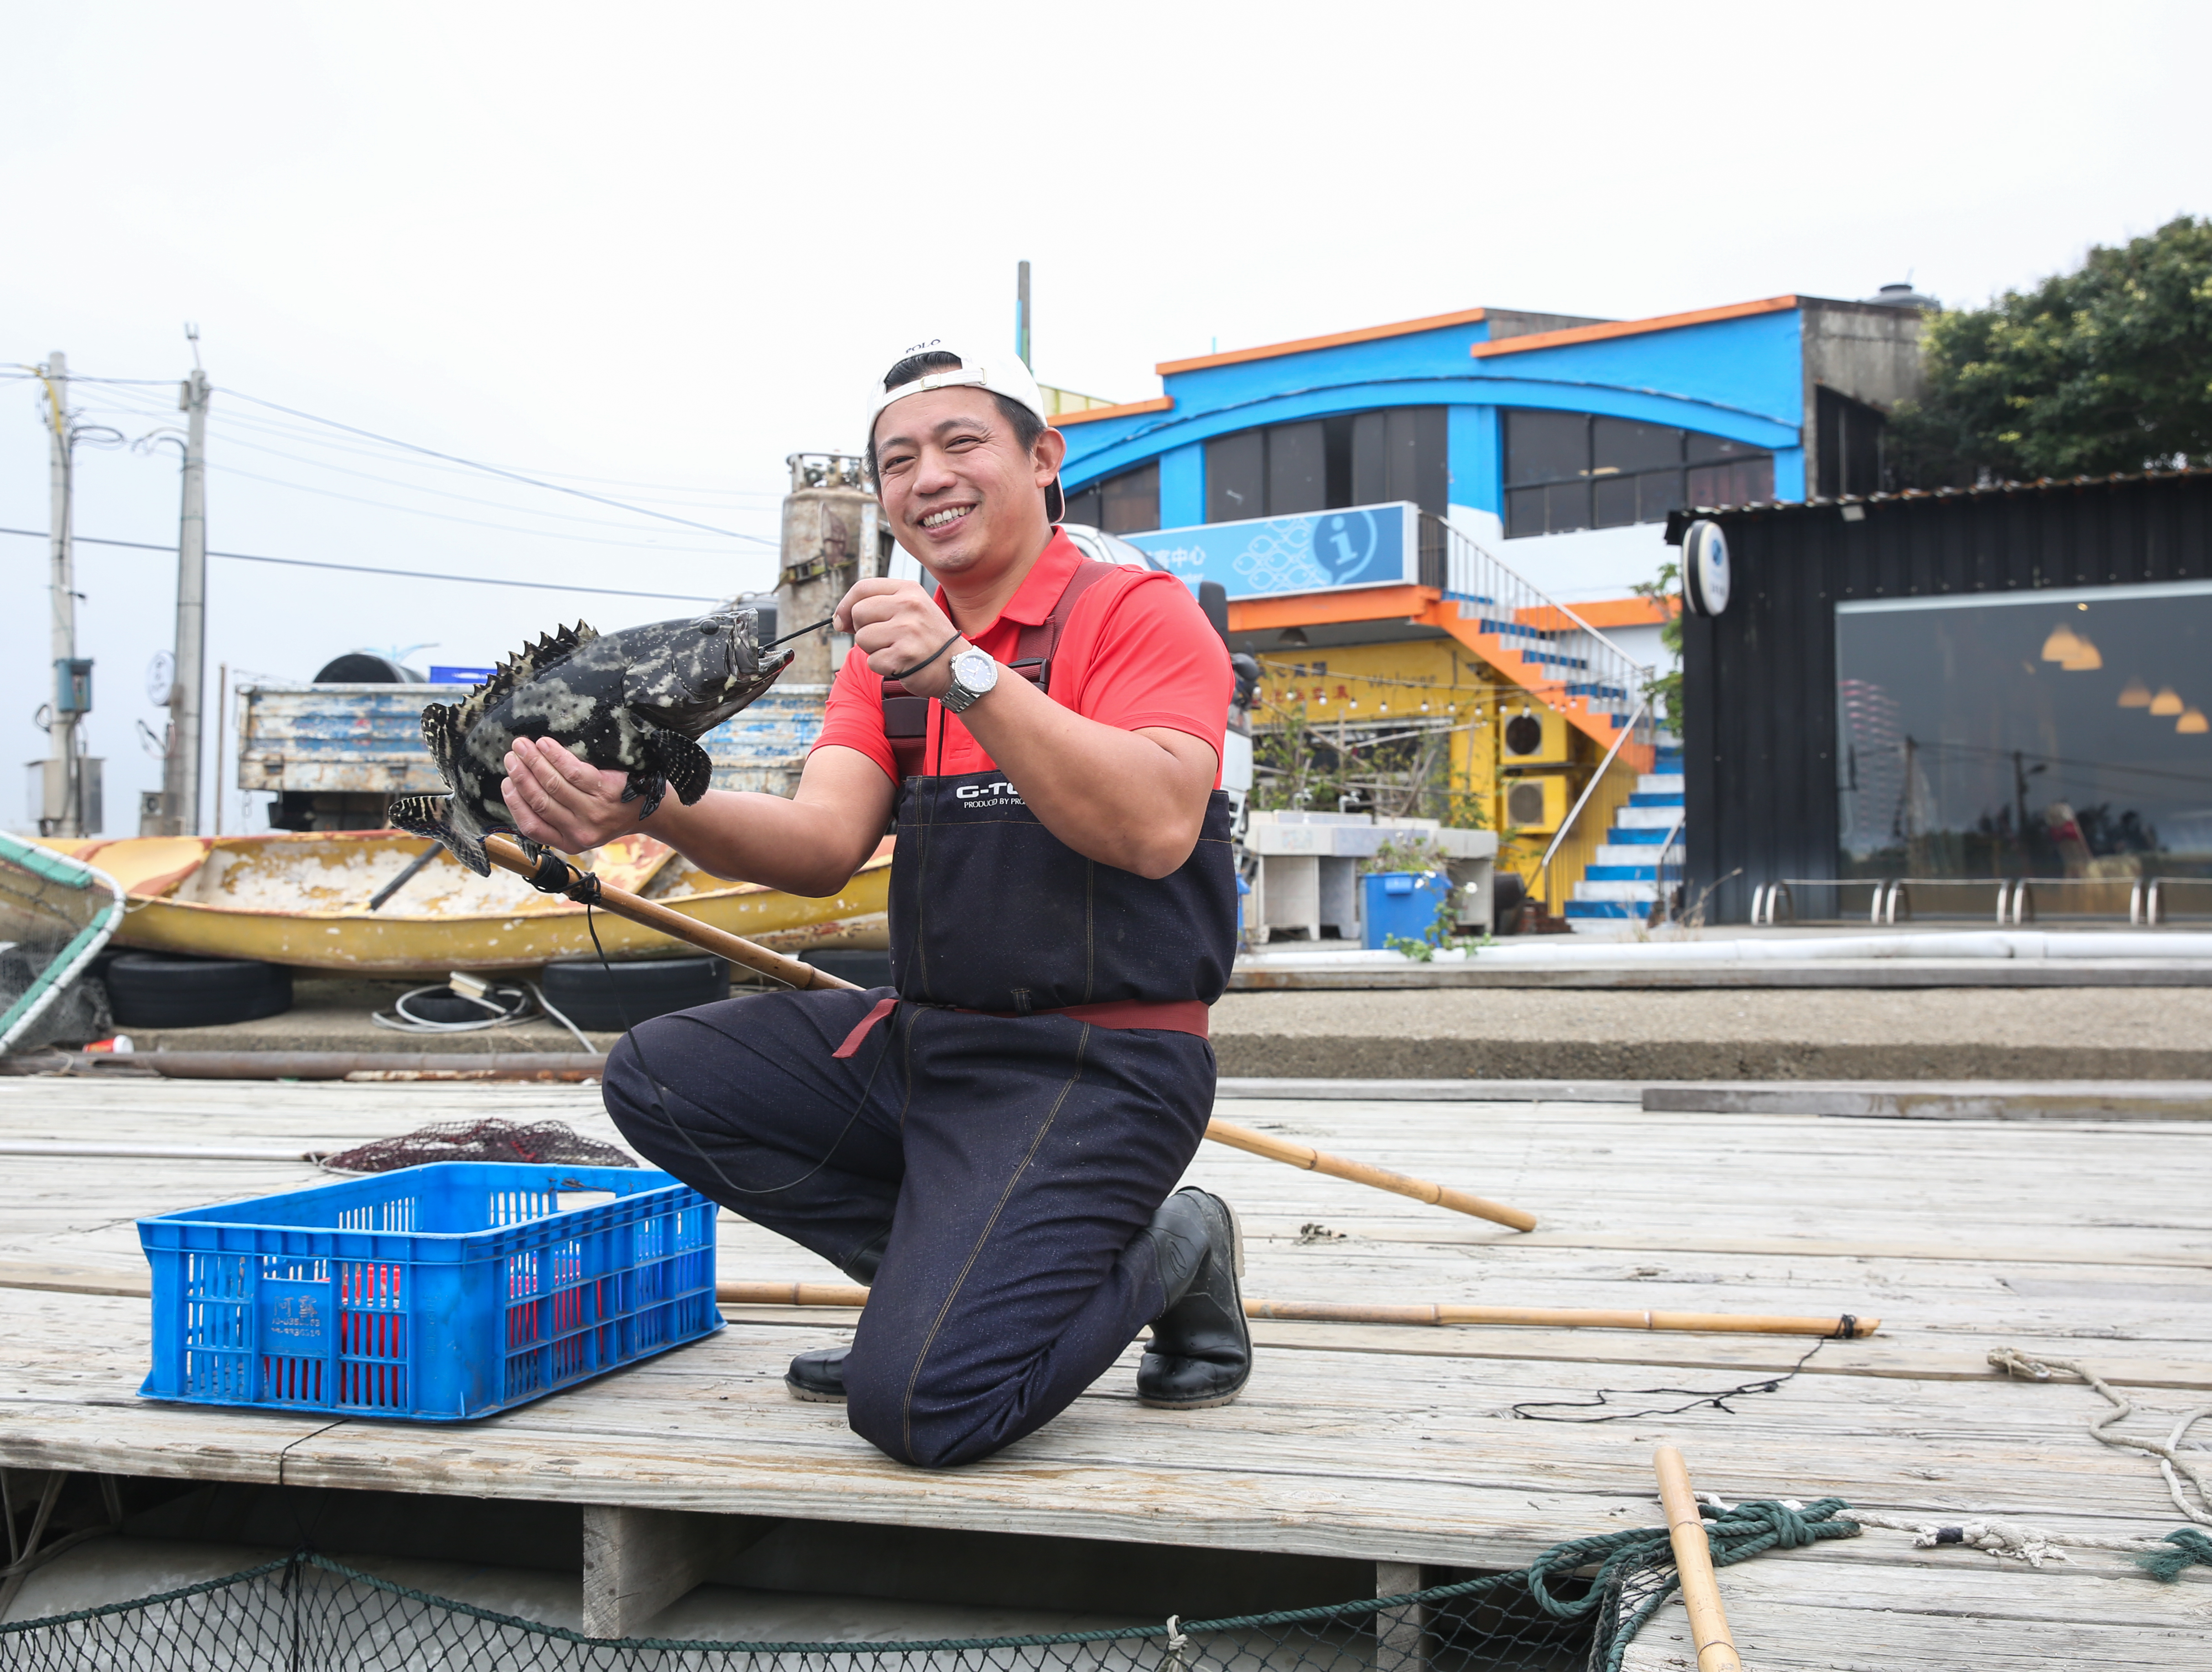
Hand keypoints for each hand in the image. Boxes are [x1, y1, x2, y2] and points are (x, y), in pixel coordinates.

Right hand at [500, 735, 641, 850]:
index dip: (515, 803)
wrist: (649, 809)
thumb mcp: (581, 826)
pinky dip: (555, 756)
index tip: (506, 783)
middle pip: (540, 801)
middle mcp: (581, 831)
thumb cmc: (608, 812)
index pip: (532, 826)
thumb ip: (556, 818)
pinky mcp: (606, 791)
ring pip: (554, 784)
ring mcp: (594, 812)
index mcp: (569, 843)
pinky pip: (573, 771)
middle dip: (520, 776)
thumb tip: (520, 791)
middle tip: (511, 756)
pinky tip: (545, 744)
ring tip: (522, 746)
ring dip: (533, 761)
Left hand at [836, 577, 965, 697]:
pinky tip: (901, 663)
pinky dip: (883, 666)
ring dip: (873, 649)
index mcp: (909, 590)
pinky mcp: (904, 655)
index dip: (845, 605)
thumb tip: (840, 619)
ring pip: (862, 638)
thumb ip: (879, 606)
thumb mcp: (912, 610)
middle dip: (863, 629)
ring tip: (896, 650)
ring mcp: (908, 630)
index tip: (843, 620)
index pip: (862, 587)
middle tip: (884, 638)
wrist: (960, 668)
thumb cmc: (930, 639)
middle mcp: (910, 606)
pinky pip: (872, 661)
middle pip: (858, 613)